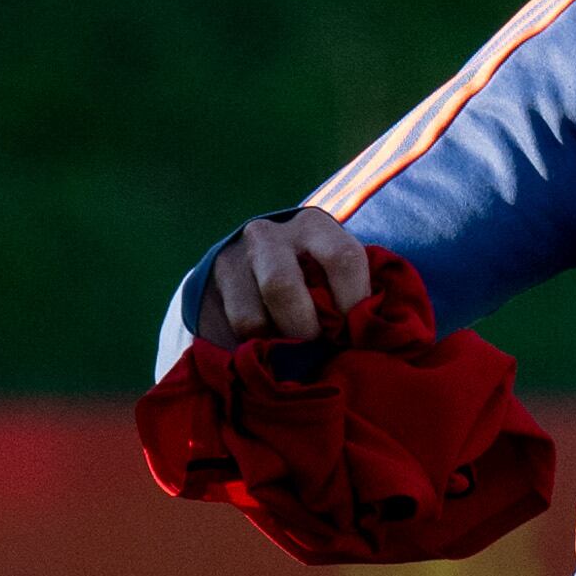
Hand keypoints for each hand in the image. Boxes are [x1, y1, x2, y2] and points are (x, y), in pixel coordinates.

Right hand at [189, 211, 375, 349]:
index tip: (352, 333)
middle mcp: (269, 234)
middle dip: (303, 329)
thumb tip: (368, 337)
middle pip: (281, 286)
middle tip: (316, 347)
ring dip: (276, 345)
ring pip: (251, 319)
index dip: (351, 304)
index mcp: (315, 226)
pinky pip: (231, 331)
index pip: (341, 258)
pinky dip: (253, 349)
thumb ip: (355, 300)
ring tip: (291, 348)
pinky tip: (267, 344)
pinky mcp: (207, 285)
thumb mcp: (339, 280)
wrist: (255, 267)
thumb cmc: (316, 282)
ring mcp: (233, 257)